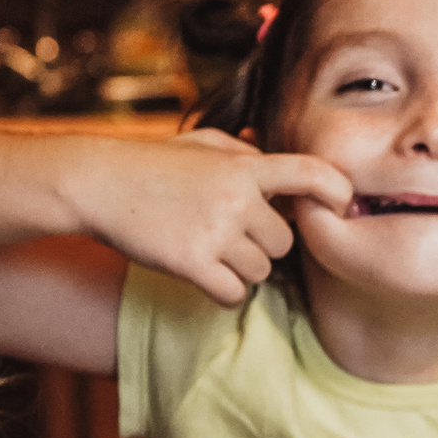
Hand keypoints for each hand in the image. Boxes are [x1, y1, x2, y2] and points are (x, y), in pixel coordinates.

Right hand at [64, 131, 349, 306]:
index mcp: (243, 166)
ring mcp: (216, 232)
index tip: (341, 204)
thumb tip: (272, 149)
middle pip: (284, 241)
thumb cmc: (149, 162)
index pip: (310, 174)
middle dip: (265, 244)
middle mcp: (236, 199)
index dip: (336, 191)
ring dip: (242, 268)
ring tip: (210, 249)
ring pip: (261, 270)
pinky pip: (235, 293)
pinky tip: (206, 276)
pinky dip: (225, 292)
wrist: (95, 183)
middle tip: (232, 235)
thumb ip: (242, 150)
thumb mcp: (199, 144)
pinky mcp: (193, 263)